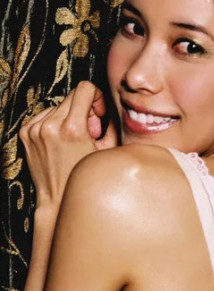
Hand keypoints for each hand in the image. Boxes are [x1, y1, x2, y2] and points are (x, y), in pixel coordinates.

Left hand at [19, 81, 117, 219]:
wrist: (58, 201)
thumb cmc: (87, 181)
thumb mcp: (107, 153)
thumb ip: (110, 126)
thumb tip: (107, 111)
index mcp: (73, 130)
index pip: (85, 89)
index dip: (96, 98)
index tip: (98, 113)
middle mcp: (51, 126)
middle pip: (72, 97)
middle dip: (84, 110)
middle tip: (89, 133)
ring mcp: (35, 129)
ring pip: (58, 106)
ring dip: (69, 118)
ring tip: (74, 142)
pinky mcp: (26, 132)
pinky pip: (45, 116)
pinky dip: (55, 124)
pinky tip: (62, 144)